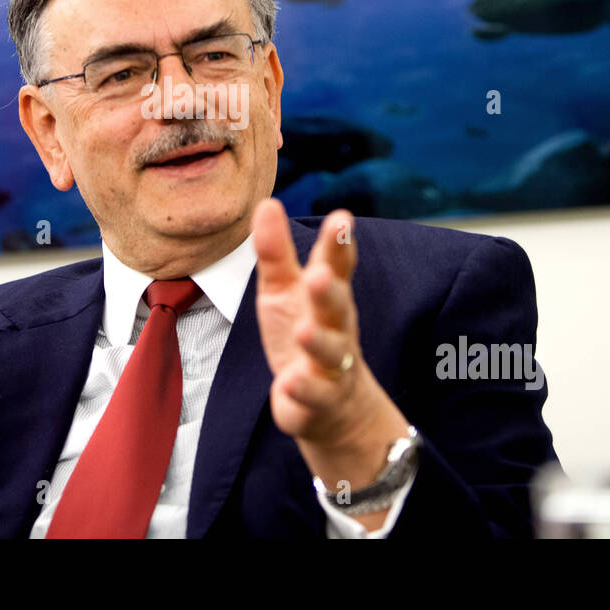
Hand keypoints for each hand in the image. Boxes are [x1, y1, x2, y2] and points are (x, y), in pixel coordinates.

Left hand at [253, 200, 412, 523]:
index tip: (342, 217)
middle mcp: (336, 327)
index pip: (335, 265)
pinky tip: (288, 384)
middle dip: (329, 290)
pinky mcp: (319, 400)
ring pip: (330, 352)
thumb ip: (277, 252)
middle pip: (337, 305)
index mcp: (327, 295)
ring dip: (318, 341)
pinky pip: (313, 396)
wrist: (331, 405)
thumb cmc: (306, 331)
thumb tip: (267, 203)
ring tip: (303, 331)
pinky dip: (302, 391)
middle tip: (318, 274)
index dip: (338, 243)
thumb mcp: (284, 290)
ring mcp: (331, 366)